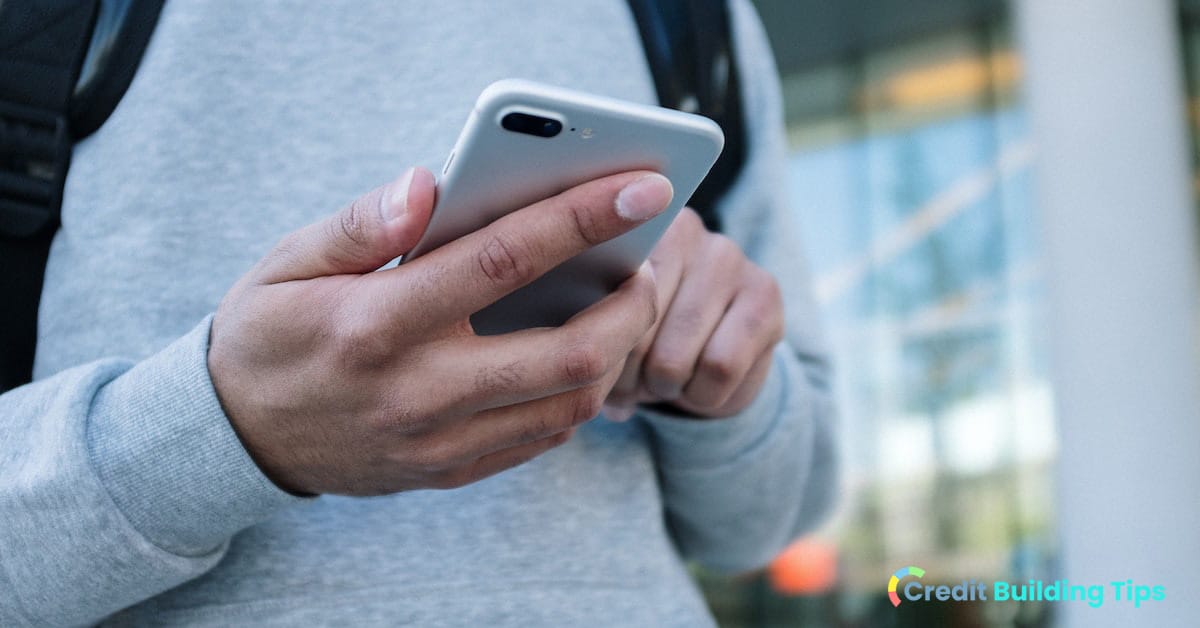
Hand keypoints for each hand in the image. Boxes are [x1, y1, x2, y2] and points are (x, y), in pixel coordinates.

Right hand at [208, 167, 672, 495]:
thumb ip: (362, 223)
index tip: (646, 188)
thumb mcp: (287, 263)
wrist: (234, 438)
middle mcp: (417, 389)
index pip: (503, 260)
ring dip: (614, 352)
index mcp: (377, 321)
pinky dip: (576, 395)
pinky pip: (540, 439)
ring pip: (568, 406)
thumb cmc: (268, 333)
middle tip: (644, 265)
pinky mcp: (447, 471)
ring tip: (617, 307)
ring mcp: (437, 441)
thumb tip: (431, 181)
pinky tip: (574, 355)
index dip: (584, 218)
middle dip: (631, 305)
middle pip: (566, 354)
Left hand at [603, 209, 783, 419]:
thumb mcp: (603, 334)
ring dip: (664, 389)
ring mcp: (728, 257)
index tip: (602, 367)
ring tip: (665, 384)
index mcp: (625, 231)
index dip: (598, 350)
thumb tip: (582, 367)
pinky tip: (700, 388)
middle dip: (629, 376)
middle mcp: (682, 229)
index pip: (598, 304)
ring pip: (672, 358)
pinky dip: (702, 395)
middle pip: (633, 333)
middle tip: (636, 383)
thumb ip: (584, 333)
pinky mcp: (765, 295)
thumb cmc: (642, 342)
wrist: (711, 362)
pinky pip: (719, 367)